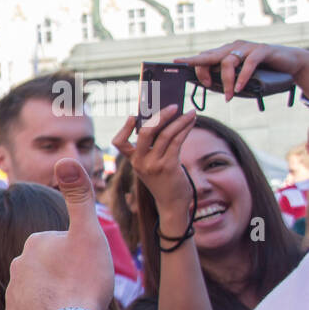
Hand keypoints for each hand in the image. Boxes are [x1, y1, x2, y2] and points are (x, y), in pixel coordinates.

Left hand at [3, 159, 112, 309]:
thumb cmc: (81, 280)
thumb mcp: (89, 233)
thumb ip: (80, 196)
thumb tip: (65, 156)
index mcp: (35, 242)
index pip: (62, 245)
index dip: (80, 256)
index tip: (87, 269)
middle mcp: (17, 264)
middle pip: (50, 268)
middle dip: (65, 277)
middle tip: (82, 290)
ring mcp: (12, 293)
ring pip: (41, 291)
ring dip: (54, 298)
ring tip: (71, 309)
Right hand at [111, 103, 197, 222]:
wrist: (172, 203)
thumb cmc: (164, 181)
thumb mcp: (152, 166)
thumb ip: (153, 148)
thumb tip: (164, 121)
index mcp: (133, 161)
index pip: (119, 143)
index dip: (125, 128)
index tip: (134, 115)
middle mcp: (140, 162)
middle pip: (144, 133)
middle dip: (159, 116)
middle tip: (172, 106)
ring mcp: (154, 165)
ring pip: (165, 135)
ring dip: (179, 120)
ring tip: (189, 112)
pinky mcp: (169, 166)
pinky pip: (177, 142)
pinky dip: (185, 129)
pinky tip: (191, 122)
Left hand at [175, 40, 308, 99]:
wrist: (290, 61)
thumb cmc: (262, 70)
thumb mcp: (240, 74)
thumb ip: (225, 77)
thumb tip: (208, 86)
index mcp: (225, 52)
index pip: (204, 56)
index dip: (193, 63)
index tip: (178, 67)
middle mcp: (234, 47)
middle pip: (210, 56)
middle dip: (198, 65)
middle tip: (190, 77)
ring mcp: (247, 47)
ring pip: (228, 62)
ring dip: (226, 82)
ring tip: (228, 97)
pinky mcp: (262, 50)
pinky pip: (248, 63)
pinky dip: (242, 77)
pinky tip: (238, 88)